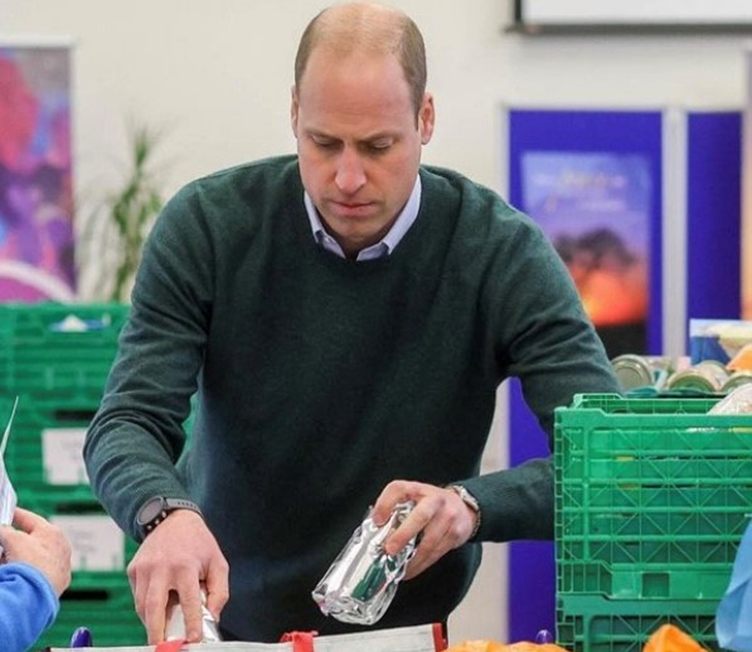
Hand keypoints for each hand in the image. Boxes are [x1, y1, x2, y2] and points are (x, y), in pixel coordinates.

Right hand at [0, 507, 71, 595]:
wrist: (37, 592)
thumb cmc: (30, 562)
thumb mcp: (13, 540)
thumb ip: (6, 531)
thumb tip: (3, 530)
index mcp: (53, 533)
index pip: (31, 519)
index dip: (17, 515)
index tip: (9, 513)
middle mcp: (61, 547)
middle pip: (33, 541)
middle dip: (15, 542)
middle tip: (3, 543)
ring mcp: (60, 566)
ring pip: (35, 558)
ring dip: (20, 558)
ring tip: (6, 562)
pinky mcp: (56, 583)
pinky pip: (38, 574)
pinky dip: (27, 573)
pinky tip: (16, 577)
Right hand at [127, 509, 228, 643]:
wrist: (173, 520)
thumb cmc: (199, 544)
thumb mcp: (218, 563)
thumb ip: (219, 592)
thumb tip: (212, 619)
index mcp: (185, 565)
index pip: (188, 601)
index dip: (191, 623)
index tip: (193, 640)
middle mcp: (161, 567)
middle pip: (153, 607)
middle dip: (156, 632)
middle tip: (162, 647)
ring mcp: (143, 568)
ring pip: (142, 606)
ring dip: (152, 622)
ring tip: (164, 629)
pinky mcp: (133, 569)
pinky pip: (137, 596)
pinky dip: (146, 607)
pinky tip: (159, 607)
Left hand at [371, 480, 478, 579]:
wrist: (463, 506)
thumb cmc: (432, 502)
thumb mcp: (413, 495)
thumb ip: (395, 505)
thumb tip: (376, 524)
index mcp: (419, 489)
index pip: (399, 489)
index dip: (386, 503)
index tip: (377, 520)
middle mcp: (435, 501)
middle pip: (420, 516)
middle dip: (404, 535)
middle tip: (390, 549)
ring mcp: (448, 517)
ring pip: (429, 542)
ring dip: (412, 559)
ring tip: (399, 568)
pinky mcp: (455, 534)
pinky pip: (436, 553)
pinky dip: (421, 564)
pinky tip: (411, 569)